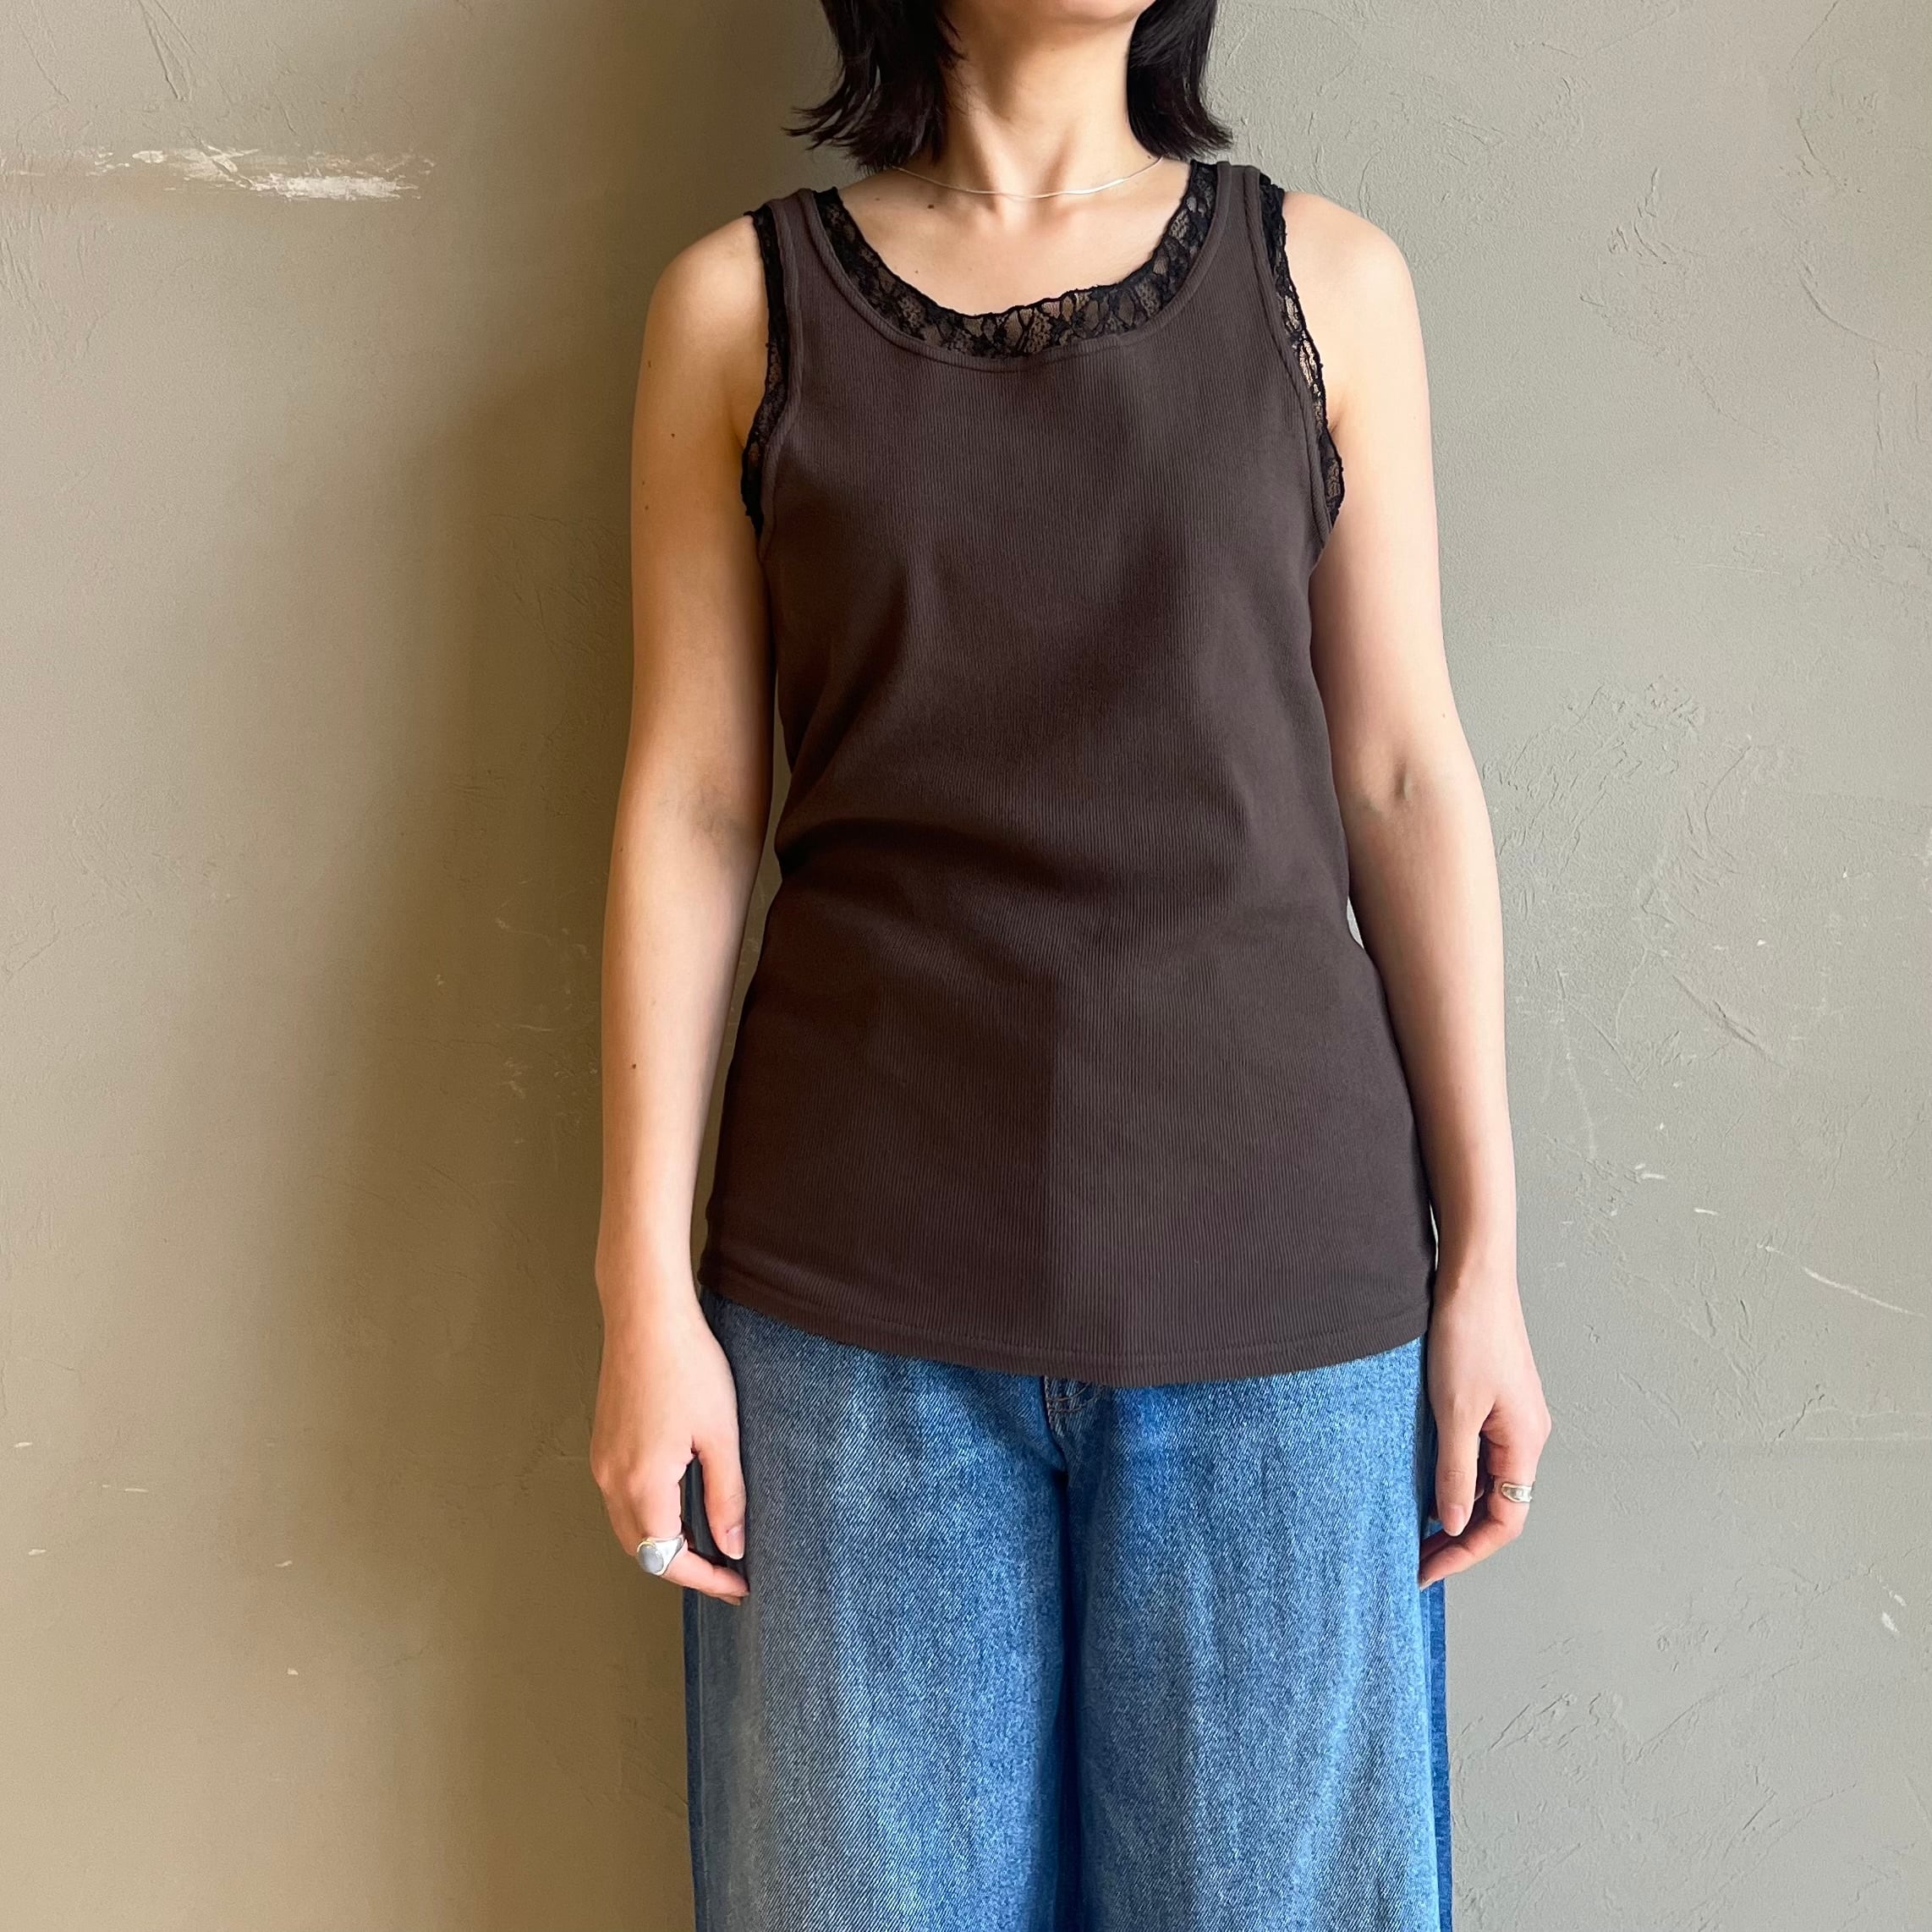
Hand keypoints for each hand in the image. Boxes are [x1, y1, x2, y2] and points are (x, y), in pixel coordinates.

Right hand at [590, 1285, 750, 1602]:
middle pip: (642, 1551)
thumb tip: (734, 1547)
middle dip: (683, 1567)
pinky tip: (681, 1506)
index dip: (706, 1579)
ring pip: (629, 1527)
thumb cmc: (688, 1365)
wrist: (646, 1316)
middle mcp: (612, 1479)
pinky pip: (622, 1499)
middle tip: (728, 1571)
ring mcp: (602, 1461)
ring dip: (664, 1543)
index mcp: (643, 1483)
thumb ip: (726, 1497)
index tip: (739, 1585)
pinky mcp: (603, 1443)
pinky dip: (650, 1517)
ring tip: (710, 1543)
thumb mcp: (721, 1435)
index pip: (668, 1558)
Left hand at [1418, 1264, 1549, 1587]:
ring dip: (1457, 1507)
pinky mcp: (1495, 1397)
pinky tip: (1426, 1478)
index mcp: (1525, 1443)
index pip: (1504, 1522)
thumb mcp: (1454, 1410)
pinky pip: (1480, 1451)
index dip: (1465, 1552)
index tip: (1426, 1569)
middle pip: (1499, 1506)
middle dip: (1459, 1538)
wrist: (1474, 1274)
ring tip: (1415, 1527)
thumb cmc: (1468, 1333)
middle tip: (1415, 1556)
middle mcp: (1527, 1434)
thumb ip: (1456, 1471)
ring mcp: (1513, 1415)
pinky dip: (1456, 1474)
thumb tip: (1454, 1524)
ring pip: (1489, 1479)